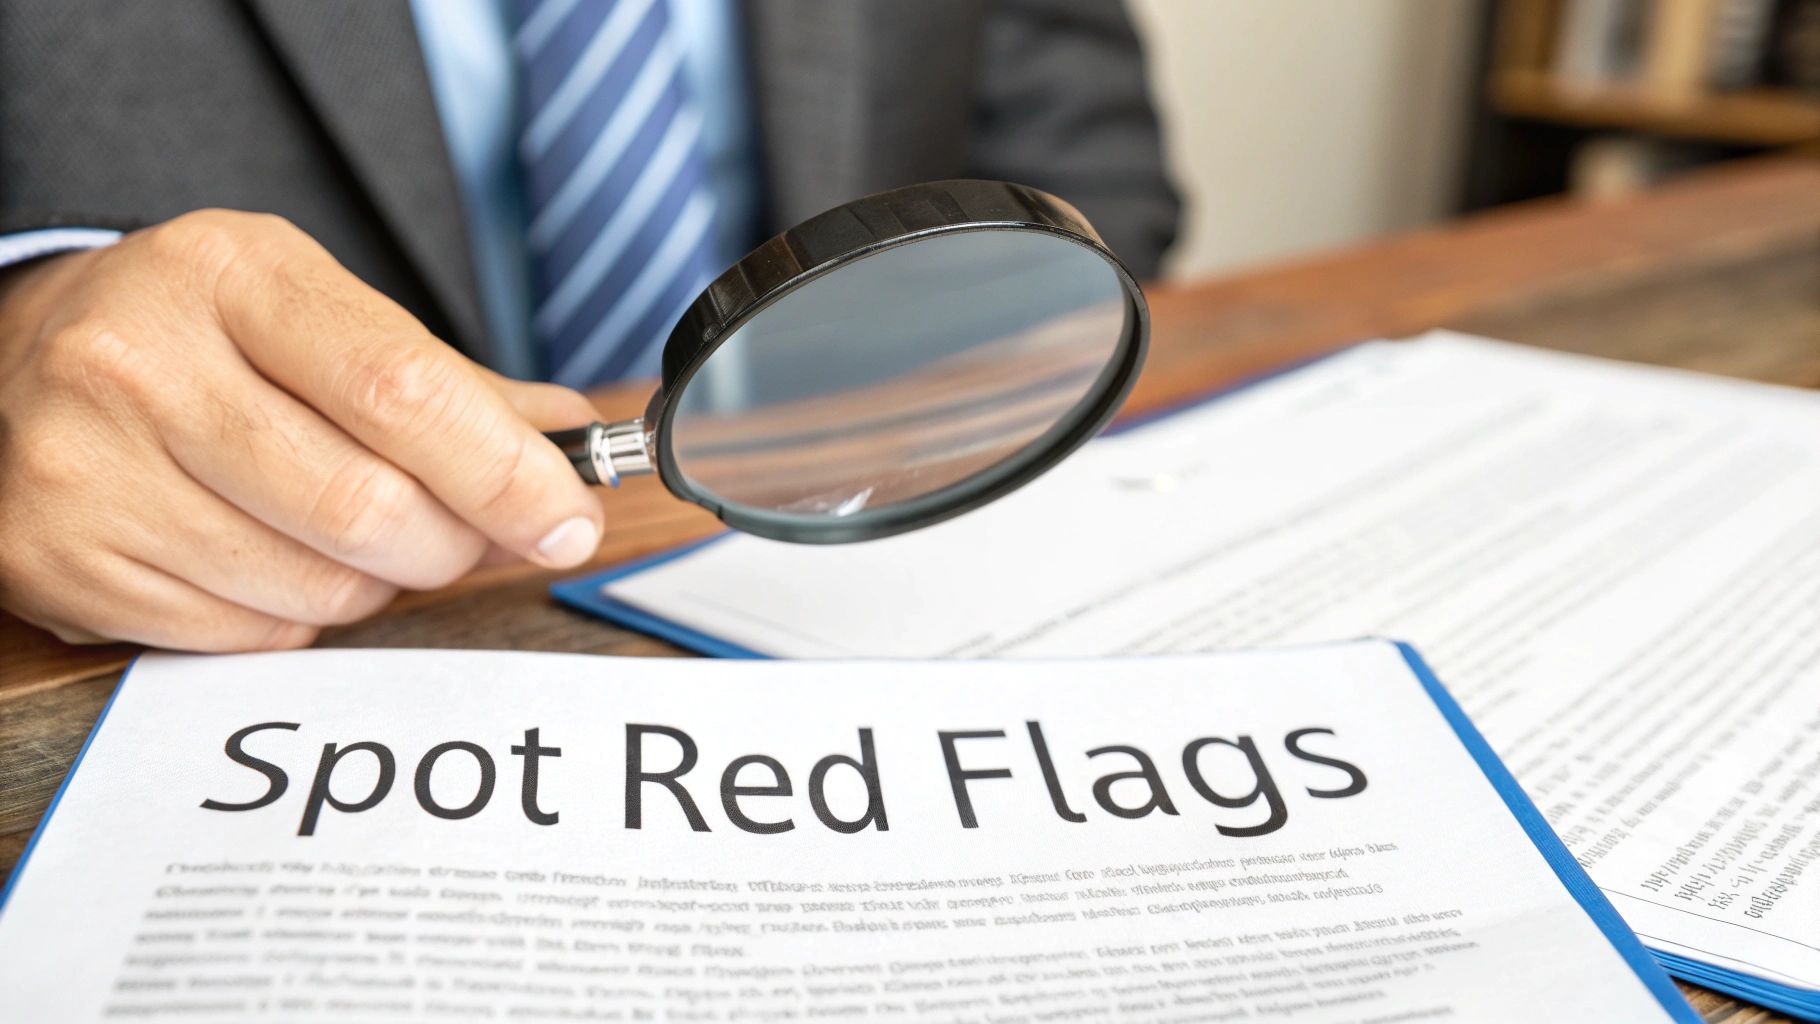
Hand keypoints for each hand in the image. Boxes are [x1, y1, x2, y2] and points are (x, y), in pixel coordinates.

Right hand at [0, 210, 605, 650]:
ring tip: (363, 534)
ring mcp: (90, 468)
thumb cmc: (198, 335)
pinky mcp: (62, 561)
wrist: (16, 361)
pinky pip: (253, 631)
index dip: (507, 471)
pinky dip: (301, 611)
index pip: (403, 389)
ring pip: (320, 583)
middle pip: (368, 505)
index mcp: (228, 274)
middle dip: (454, 541)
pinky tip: (277, 555)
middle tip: (472, 534)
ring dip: (382, 581)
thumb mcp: (314, 312)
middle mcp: (140, 361)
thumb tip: (571, 444)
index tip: (570, 517)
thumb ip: (450, 384)